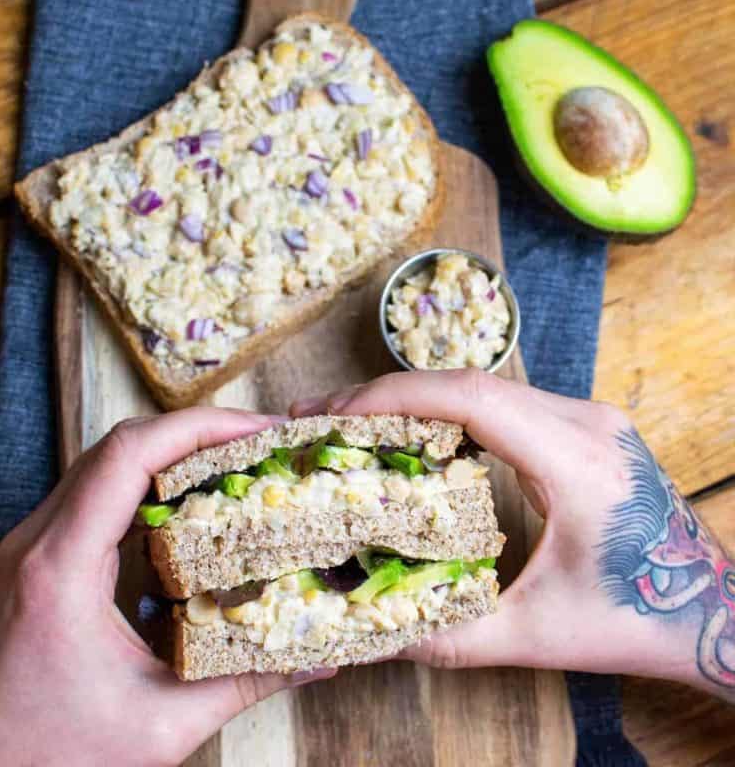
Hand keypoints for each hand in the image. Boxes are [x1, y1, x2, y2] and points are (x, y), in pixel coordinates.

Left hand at [0, 408, 333, 766]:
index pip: (129, 455)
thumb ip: (245, 684)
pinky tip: (187, 498)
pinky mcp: (35, 559)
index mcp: (61, 568)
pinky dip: (147, 479)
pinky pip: (94, 491)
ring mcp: (30, 546)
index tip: (258, 430)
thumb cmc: (49, 761)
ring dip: (171, 449)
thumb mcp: (161, 724)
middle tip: (259, 439)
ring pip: (105, 462)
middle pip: (119, 445)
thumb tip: (316, 660)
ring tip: (233, 457)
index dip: (199, 428)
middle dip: (196, 430)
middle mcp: (37, 542)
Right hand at [292, 370, 734, 699]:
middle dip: (390, 395)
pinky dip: (448, 414)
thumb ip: (448, 638)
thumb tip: (369, 636)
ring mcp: (587, 418)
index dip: (396, 396)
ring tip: (356, 423)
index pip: (473, 399)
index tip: (337, 411)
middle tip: (326, 416)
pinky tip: (413, 435)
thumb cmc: (638, 620)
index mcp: (577, 459)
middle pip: (470, 383)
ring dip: (417, 400)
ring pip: (484, 388)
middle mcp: (585, 421)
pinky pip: (502, 405)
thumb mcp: (537, 638)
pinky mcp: (582, 427)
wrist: (715, 611)